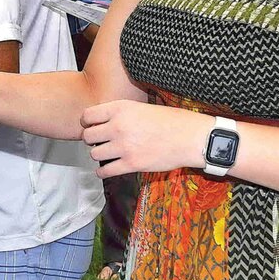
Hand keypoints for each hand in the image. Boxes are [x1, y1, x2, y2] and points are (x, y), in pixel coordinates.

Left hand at [79, 100, 210, 176]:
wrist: (192, 137)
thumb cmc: (172, 121)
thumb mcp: (142, 107)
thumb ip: (121, 114)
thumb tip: (103, 122)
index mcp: (120, 108)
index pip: (87, 116)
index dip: (87, 123)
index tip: (92, 127)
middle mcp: (118, 126)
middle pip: (87, 136)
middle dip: (92, 140)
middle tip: (101, 142)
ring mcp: (123, 146)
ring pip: (94, 154)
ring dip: (99, 155)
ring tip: (108, 154)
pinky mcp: (131, 164)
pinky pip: (104, 171)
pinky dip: (102, 172)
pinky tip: (107, 169)